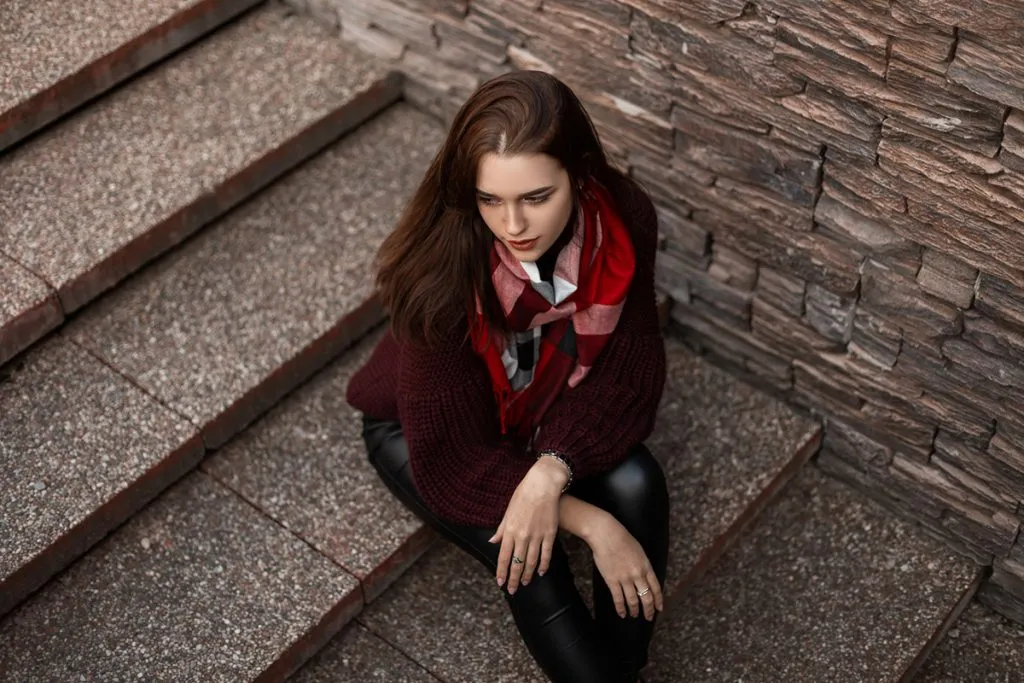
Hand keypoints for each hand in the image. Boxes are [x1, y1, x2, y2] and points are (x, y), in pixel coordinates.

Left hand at [488, 458, 567, 593]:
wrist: (542, 485)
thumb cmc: (523, 495)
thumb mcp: (507, 511)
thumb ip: (501, 529)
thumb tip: (492, 542)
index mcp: (509, 530)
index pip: (504, 557)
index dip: (502, 572)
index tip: (500, 583)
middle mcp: (522, 536)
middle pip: (517, 563)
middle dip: (513, 579)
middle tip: (512, 590)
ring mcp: (536, 536)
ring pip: (531, 562)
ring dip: (527, 575)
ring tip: (524, 583)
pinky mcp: (549, 534)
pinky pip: (546, 554)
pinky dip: (544, 565)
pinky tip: (540, 572)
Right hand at [588, 516, 663, 620]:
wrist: (607, 535)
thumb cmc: (622, 539)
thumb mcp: (639, 551)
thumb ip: (643, 565)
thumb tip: (644, 577)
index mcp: (646, 566)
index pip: (656, 588)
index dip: (658, 600)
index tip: (659, 608)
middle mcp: (638, 575)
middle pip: (646, 597)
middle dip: (649, 610)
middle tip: (649, 617)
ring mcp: (625, 579)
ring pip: (633, 601)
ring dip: (635, 610)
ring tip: (634, 616)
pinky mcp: (612, 581)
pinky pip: (618, 599)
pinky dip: (620, 608)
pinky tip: (622, 613)